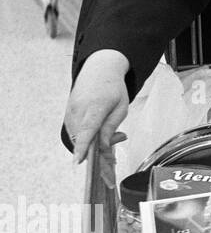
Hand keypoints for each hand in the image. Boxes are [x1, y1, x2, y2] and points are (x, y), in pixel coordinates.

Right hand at [64, 49, 130, 166]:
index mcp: (95, 106)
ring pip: (78, 138)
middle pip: (83, 139)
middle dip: (96, 152)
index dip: (83, 147)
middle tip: (114, 156)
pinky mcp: (67, 115)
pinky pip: (76, 133)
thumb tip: (103, 148)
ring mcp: (70, 112)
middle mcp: (79, 110)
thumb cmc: (113, 89)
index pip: (88, 130)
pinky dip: (87, 139)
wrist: (98, 71)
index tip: (78, 161)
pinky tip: (100, 134)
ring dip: (93, 145)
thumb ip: (111, 128)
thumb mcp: (121, 108)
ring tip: (113, 136)